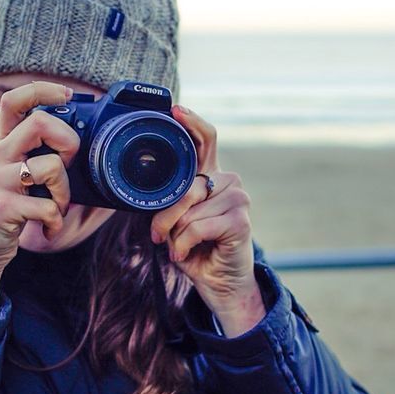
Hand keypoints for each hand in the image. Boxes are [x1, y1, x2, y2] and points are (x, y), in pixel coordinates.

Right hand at [0, 81, 79, 311]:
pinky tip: (47, 229)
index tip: (66, 95)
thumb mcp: (15, 179)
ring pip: (50, 167)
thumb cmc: (4, 214)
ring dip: (65, 193)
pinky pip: (48, 207)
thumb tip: (77, 148)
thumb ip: (36, 159)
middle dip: (68, 142)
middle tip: (67, 165)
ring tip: (56, 208)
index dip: (42, 90)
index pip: (14, 101)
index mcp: (1, 146)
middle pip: (39, 123)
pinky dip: (56, 222)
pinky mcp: (2, 207)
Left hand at [150, 105, 265, 336]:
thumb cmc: (196, 250)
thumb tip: (153, 190)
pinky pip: (197, 226)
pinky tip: (187, 254)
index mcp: (212, 176)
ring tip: (179, 247)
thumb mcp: (176, 221)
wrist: (220, 284)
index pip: (206, 139)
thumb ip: (170, 199)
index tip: (176, 109)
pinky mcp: (241, 220)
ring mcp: (239, 198)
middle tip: (158, 235)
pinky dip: (184, 244)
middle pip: (186, 185)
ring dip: (175, 234)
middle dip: (165, 215)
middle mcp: (229, 181)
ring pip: (188, 209)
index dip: (192, 122)